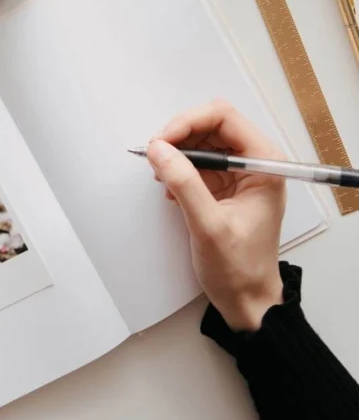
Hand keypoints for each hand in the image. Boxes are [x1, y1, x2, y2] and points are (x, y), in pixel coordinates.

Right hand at [147, 99, 285, 331]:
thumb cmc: (239, 269)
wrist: (247, 302)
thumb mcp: (208, 226)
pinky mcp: (225, 185)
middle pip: (211, 125)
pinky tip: (171, 189)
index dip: (189, 122)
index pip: (224, 117)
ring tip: (162, 174)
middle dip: (180, 135)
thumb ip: (184, 183)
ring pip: (202, 141)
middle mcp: (255, 162)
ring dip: (178, 152)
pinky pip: (198, 162)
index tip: (162, 141)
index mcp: (264, 164)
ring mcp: (240, 173)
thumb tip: (158, 149)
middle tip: (155, 154)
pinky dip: (180, 168)